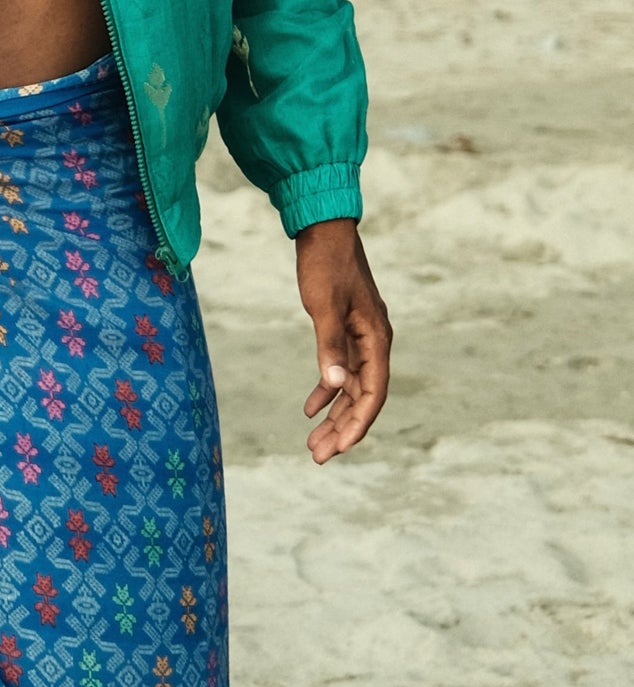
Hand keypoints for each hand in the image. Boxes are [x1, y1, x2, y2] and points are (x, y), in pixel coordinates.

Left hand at [295, 219, 390, 463]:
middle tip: (318, 456)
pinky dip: (325, 390)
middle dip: (342, 429)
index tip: (340, 449)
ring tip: (313, 443)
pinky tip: (309, 408)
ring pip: (350, 388)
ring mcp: (360, 338)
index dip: (358, 424)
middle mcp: (374, 342)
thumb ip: (329, 345)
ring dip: (334, 415)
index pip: (372, 393)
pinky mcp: (345, 331)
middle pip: (362, 397)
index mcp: (377, 339)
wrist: (323, 230)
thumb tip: (334, 386)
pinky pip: (339, 370)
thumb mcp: (324, 306)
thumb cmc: (325, 265)